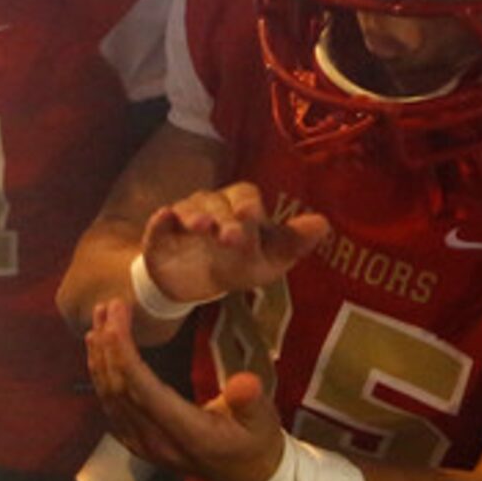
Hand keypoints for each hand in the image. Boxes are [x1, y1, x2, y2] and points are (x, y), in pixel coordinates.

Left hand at [86, 297, 286, 480]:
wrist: (248, 476)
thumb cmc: (255, 441)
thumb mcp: (263, 421)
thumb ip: (250, 402)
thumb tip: (244, 383)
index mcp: (187, 434)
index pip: (144, 390)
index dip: (124, 354)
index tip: (117, 319)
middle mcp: (156, 441)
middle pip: (119, 390)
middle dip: (108, 346)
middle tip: (105, 308)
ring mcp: (143, 445)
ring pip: (109, 398)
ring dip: (99, 357)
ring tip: (98, 321)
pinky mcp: (137, 442)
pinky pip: (111, 407)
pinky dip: (101, 376)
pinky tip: (100, 353)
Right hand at [137, 184, 327, 312]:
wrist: (192, 284)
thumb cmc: (237, 264)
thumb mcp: (268, 260)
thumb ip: (293, 242)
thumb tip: (324, 224)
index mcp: (239, 206)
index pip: (245, 197)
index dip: (248, 206)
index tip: (252, 215)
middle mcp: (211, 205)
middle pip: (216, 202)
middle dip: (224, 217)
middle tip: (229, 236)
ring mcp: (183, 218)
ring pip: (188, 209)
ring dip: (194, 216)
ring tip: (199, 227)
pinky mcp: (159, 234)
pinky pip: (157, 224)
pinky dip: (159, 222)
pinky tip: (162, 218)